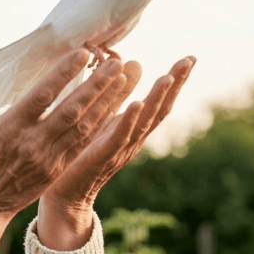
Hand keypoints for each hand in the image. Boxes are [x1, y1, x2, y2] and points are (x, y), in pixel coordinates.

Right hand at [0, 49, 130, 253]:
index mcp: (11, 128)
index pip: (42, 95)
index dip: (63, 74)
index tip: (81, 54)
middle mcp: (33, 143)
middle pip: (71, 109)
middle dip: (96, 85)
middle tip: (115, 63)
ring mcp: (48, 158)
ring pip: (83, 126)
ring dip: (105, 103)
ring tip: (122, 80)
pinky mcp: (57, 169)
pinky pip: (83, 143)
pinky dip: (100, 125)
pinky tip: (114, 109)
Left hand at [37, 56, 196, 250]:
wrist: (64, 194)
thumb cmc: (80, 155)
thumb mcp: (101, 119)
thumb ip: (117, 96)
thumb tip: (135, 62)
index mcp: (132, 130)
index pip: (158, 103)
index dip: (175, 82)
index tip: (189, 59)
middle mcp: (132, 140)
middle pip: (159, 110)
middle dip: (175, 85)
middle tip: (189, 60)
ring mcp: (119, 150)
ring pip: (144, 122)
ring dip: (156, 99)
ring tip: (168, 76)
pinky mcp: (101, 157)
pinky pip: (119, 138)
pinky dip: (129, 121)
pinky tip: (136, 103)